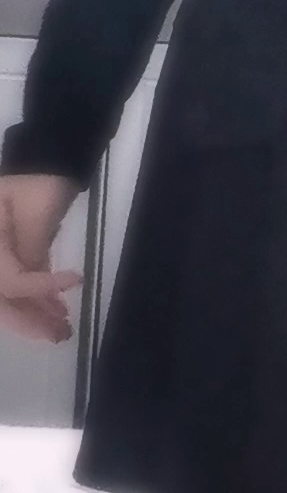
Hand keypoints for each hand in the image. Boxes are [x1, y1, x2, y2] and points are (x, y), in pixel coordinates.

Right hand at [0, 173, 84, 344]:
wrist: (49, 158)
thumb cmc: (41, 179)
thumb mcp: (36, 212)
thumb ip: (31, 250)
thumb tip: (33, 289)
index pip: (7, 278)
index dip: (39, 287)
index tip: (75, 280)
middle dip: (26, 320)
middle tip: (58, 334)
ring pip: (6, 296)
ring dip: (33, 315)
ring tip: (63, 330)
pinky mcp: (8, 258)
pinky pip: (16, 286)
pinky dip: (35, 301)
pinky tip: (56, 313)